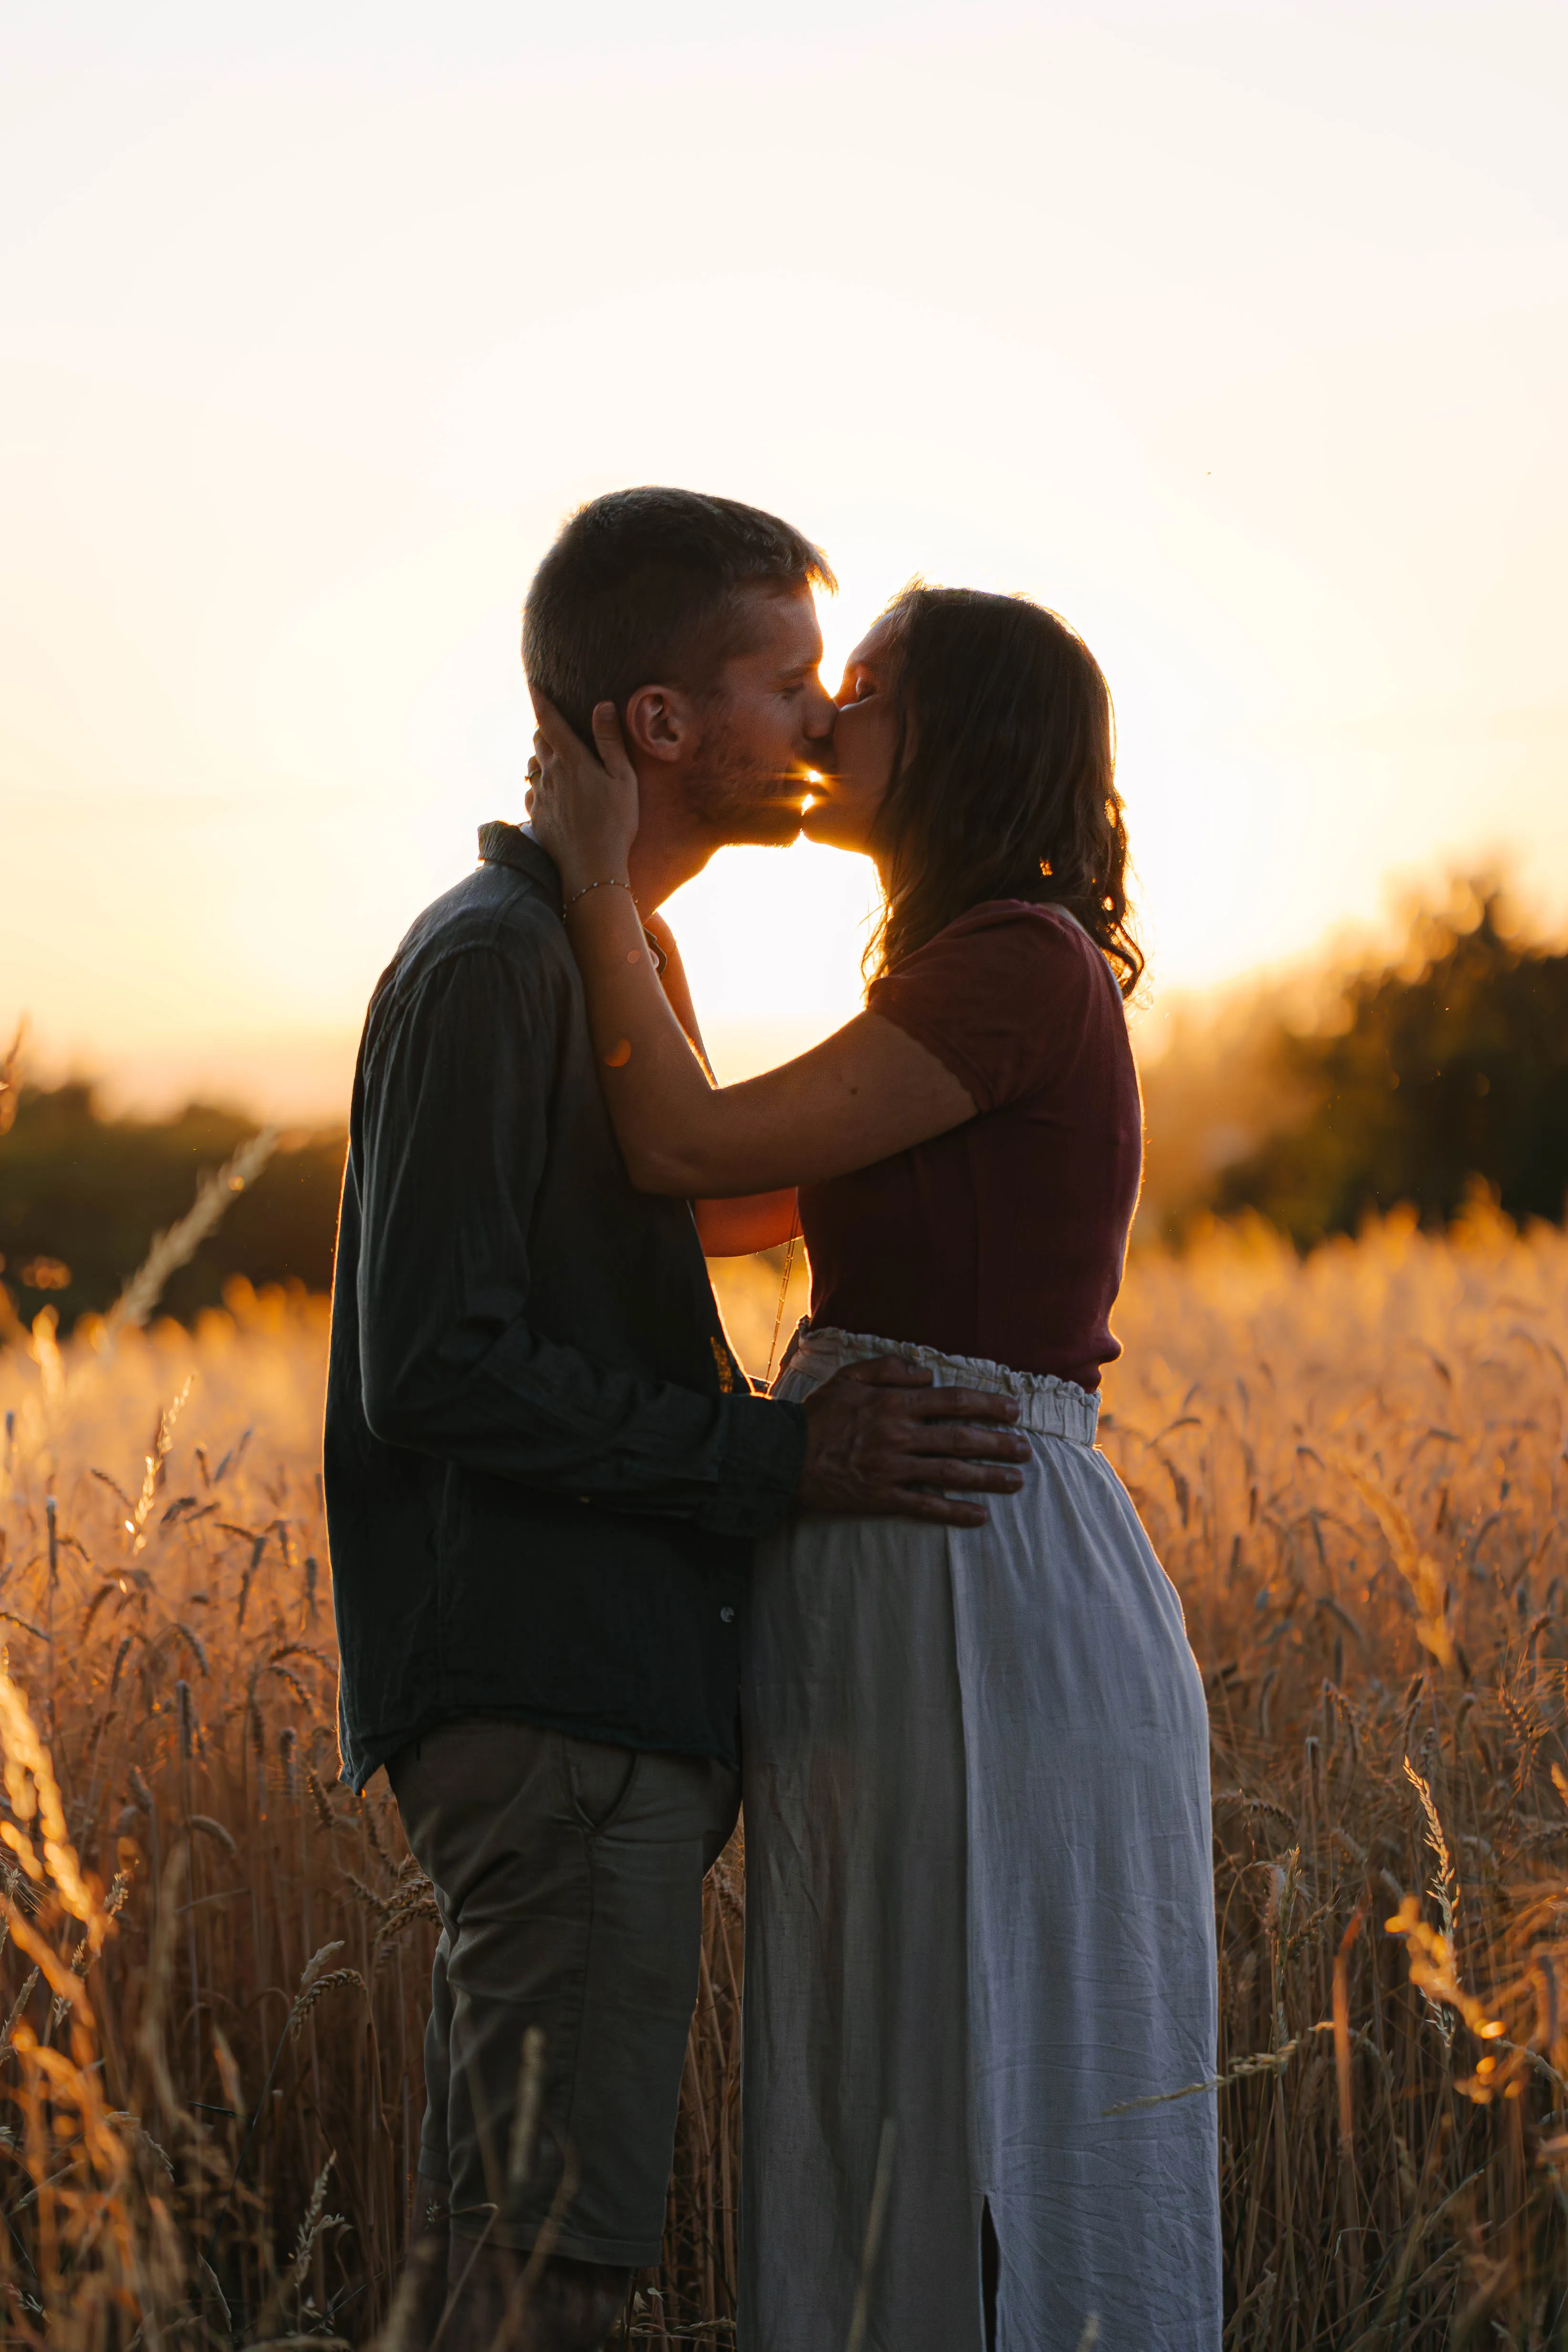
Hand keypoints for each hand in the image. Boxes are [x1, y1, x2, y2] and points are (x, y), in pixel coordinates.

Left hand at [527, 696, 639, 897]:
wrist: (592, 868)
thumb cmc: (616, 822)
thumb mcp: (623, 778)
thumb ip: (610, 741)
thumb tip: (602, 706)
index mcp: (571, 759)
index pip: (549, 720)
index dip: (540, 699)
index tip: (532, 683)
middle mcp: (550, 773)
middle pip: (538, 740)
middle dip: (544, 729)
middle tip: (555, 727)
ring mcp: (540, 796)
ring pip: (533, 765)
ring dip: (542, 757)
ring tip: (557, 761)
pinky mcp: (537, 816)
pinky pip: (532, 792)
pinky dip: (539, 785)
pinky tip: (553, 793)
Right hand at [795, 1357, 1030, 1526]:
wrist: (783, 1456)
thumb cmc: (817, 1414)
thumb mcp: (849, 1377)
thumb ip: (889, 1368)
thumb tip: (927, 1373)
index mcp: (894, 1404)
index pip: (952, 1401)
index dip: (987, 1405)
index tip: (1013, 1411)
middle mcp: (899, 1435)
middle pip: (960, 1439)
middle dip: (998, 1443)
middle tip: (1026, 1450)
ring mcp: (892, 1469)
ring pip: (951, 1473)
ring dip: (987, 1477)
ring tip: (1015, 1481)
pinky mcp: (882, 1497)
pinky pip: (925, 1506)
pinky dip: (954, 1512)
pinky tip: (979, 1516)